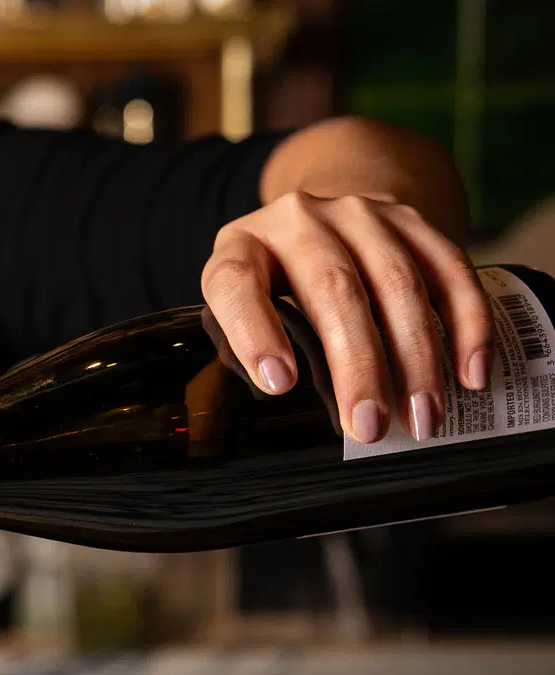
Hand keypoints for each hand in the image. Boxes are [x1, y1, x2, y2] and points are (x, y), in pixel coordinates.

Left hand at [201, 191, 492, 444]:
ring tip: (422, 416)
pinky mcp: (411, 219)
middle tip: (370, 426)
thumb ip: (250, 350)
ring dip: (417, 358)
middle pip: (333, 289)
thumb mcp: (239, 308)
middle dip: (358, 366)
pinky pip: (450, 270)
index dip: (255, 333)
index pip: (237, 283)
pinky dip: (467, 325)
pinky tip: (470, 373)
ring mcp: (360, 214)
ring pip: (398, 282)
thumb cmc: (269, 284)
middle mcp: (299, 220)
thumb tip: (293, 418)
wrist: (317, 221)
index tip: (279, 384)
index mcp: (241, 247)